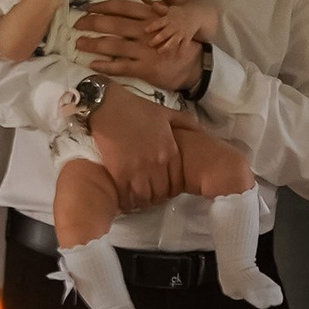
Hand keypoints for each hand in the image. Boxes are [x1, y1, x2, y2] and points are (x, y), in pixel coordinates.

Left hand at [77, 0, 206, 89]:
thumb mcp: (168, 17)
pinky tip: (92, 64)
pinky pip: (120, 67)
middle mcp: (144, 32)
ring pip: (113, 45)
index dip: (102, 6)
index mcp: (149, 17)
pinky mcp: (143, 69)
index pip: (122, 7)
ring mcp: (143, 51)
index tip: (88, 7)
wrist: (195, 65)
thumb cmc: (178, 39)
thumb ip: (150, 5)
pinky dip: (105, 65)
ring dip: (93, 44)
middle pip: (113, 25)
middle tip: (76, 24)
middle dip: (91, 23)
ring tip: (79, 43)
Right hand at [85, 82, 183, 204]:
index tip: (162, 188)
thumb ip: (186, 123)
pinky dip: (126, 201)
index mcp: (170, 151)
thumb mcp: (166, 112)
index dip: (170, 189)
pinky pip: (126, 197)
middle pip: (160, 193)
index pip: (176, 183)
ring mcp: (138, 170)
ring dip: (141, 201)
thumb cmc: (135, 108)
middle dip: (155, 196)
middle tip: (148, 194)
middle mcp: (157, 164)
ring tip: (136, 198)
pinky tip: (124, 198)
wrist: (106, 106)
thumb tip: (202, 133)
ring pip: (144, 198)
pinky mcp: (119, 174)